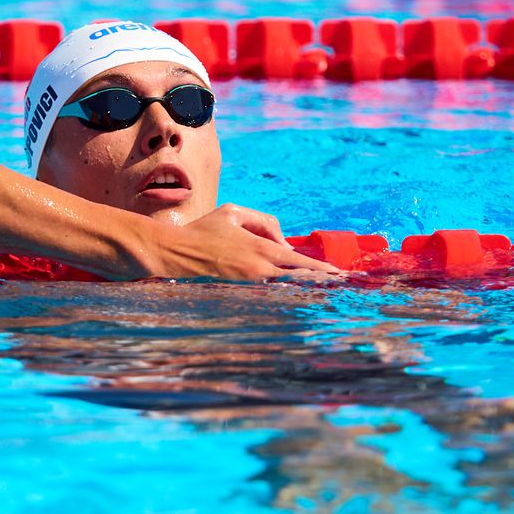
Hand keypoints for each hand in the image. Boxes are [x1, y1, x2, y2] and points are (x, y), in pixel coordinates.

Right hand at [145, 204, 343, 280]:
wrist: (174, 253)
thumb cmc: (202, 230)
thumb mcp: (233, 213)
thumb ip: (263, 221)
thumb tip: (282, 241)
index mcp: (261, 248)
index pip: (300, 263)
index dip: (322, 271)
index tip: (338, 275)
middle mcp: (258, 269)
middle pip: (298, 281)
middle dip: (320, 285)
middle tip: (340, 289)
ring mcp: (248, 285)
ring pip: (284, 291)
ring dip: (302, 293)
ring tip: (322, 296)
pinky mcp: (237, 295)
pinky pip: (264, 298)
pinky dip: (280, 299)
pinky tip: (290, 301)